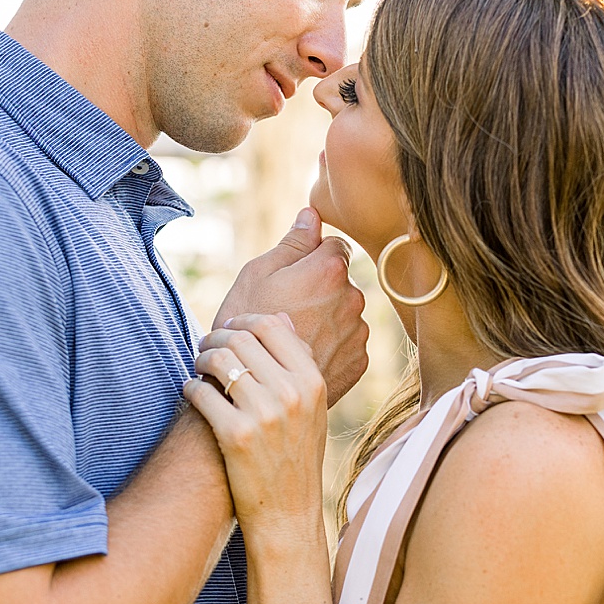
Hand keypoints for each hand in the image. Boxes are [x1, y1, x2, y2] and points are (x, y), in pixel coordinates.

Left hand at [181, 313, 329, 540]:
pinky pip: (202, 392)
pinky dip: (191, 387)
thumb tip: (280, 320)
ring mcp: (264, 414)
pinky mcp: (236, 435)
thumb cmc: (297, 457)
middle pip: (240, 339)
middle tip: (204, 346)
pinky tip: (191, 392)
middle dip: (215, 337)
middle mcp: (292, 394)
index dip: (242, 321)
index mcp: (312, 382)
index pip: (271, 327)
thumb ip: (299, 363)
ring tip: (197, 367)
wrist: (288, 514)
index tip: (228, 328)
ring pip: (219, 360)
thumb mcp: (312, 408)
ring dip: (200, 358)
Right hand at [212, 208, 367, 406]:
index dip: (311, 258)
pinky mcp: (359, 362)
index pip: (335, 245)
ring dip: (329, 317)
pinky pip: (349, 343)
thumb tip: (312, 215)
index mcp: (329, 270)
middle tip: (287, 309)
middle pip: (342, 280)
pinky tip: (307, 353)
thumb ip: (292, 243)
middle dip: (321, 288)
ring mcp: (358, 333)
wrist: (250, 387)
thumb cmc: (244, 325)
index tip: (291, 277)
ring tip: (297, 335)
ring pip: (347, 312)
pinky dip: (333, 346)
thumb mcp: (257, 274)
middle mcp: (353, 298)